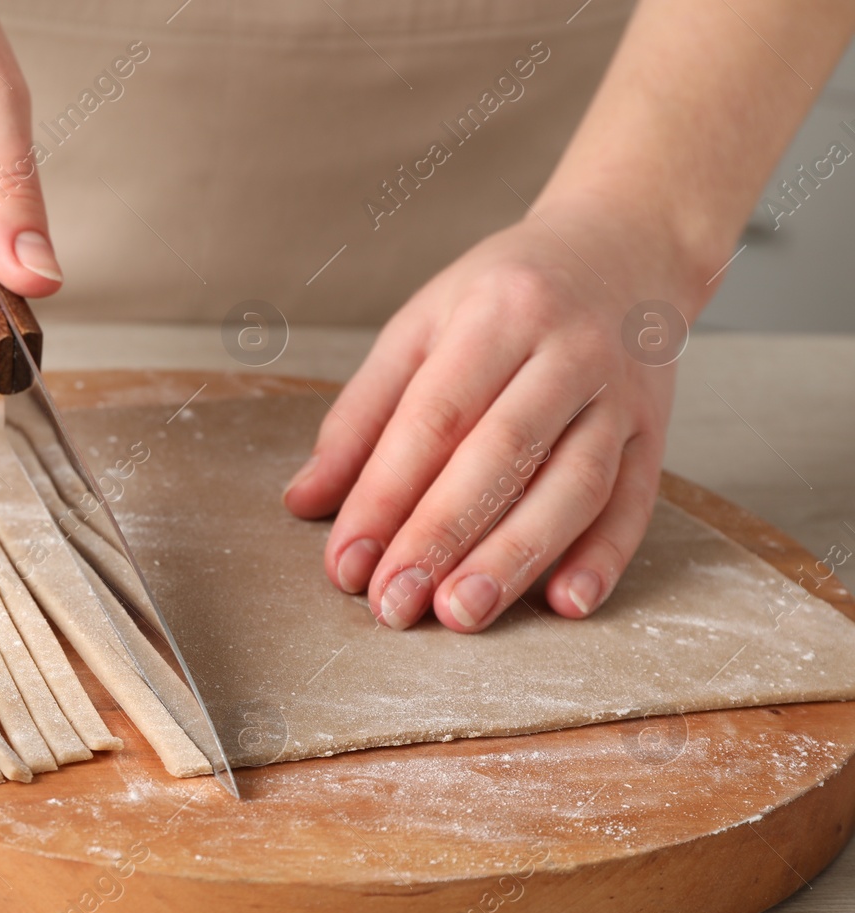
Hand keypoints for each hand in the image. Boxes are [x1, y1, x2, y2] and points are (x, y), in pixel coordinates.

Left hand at [283, 203, 699, 631]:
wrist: (626, 250)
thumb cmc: (505, 296)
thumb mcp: (420, 327)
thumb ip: (361, 415)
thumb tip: (304, 500)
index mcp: (497, 313)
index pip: (433, 417)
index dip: (385, 496)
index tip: (348, 563)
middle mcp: (568, 350)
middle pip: (502, 454)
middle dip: (442, 537)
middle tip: (394, 605)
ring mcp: (622, 393)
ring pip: (573, 485)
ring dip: (515, 558)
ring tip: (461, 615)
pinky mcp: (656, 433)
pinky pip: (634, 501)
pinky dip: (603, 557)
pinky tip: (566, 603)